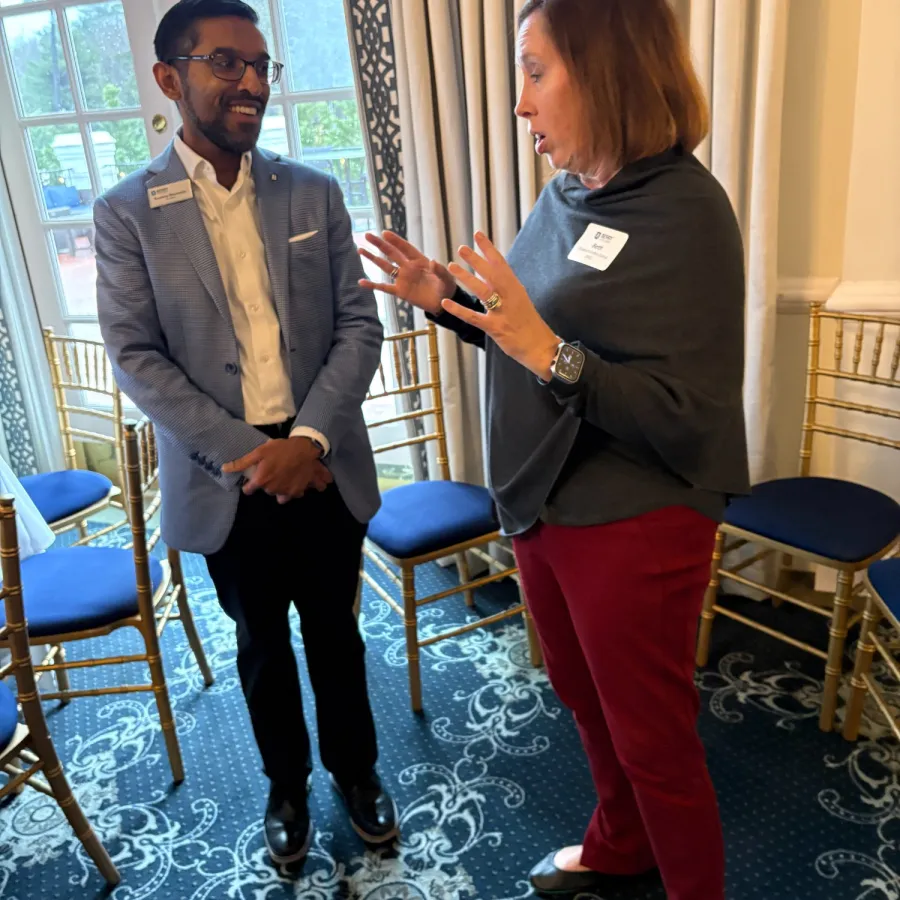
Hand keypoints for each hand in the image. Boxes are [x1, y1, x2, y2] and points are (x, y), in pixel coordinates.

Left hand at [223, 438, 332, 502]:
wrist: (304, 450)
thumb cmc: (280, 449)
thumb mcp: (260, 451)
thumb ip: (242, 462)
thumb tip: (224, 469)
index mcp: (261, 480)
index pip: (248, 490)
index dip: (249, 485)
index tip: (253, 479)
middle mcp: (272, 489)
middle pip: (264, 490)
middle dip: (266, 483)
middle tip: (271, 470)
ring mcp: (285, 492)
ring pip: (276, 494)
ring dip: (277, 487)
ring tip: (282, 476)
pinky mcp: (296, 492)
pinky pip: (289, 496)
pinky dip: (289, 491)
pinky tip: (291, 481)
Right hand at [358, 231, 455, 315]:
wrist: (444, 303)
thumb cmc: (446, 287)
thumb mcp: (447, 278)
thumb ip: (440, 270)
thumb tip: (433, 261)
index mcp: (420, 261)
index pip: (405, 248)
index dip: (396, 240)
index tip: (385, 233)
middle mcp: (408, 267)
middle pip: (391, 253)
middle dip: (380, 244)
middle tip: (367, 235)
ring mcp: (403, 279)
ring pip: (385, 266)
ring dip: (373, 258)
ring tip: (360, 250)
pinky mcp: (400, 291)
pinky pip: (384, 287)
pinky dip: (373, 285)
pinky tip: (361, 282)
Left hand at [443, 232, 559, 379]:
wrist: (541, 348)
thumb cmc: (530, 325)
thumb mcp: (521, 301)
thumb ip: (506, 288)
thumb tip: (492, 274)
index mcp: (516, 289)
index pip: (501, 264)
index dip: (489, 249)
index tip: (478, 235)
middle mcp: (510, 297)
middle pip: (491, 274)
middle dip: (476, 259)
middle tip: (462, 248)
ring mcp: (503, 312)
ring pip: (482, 291)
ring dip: (466, 278)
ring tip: (452, 266)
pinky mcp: (495, 328)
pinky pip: (474, 317)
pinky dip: (459, 310)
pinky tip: (446, 303)